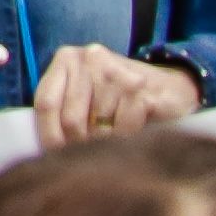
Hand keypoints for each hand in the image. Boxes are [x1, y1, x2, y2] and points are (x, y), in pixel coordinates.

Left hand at [31, 46, 203, 143]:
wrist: (173, 88)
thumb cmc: (120, 99)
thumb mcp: (86, 95)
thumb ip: (62, 110)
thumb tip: (42, 150)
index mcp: (68, 58)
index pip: (45, 102)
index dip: (48, 135)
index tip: (54, 157)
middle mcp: (90, 58)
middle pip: (70, 119)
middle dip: (79, 145)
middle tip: (92, 154)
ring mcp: (116, 72)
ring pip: (96, 129)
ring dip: (105, 144)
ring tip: (116, 139)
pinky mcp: (140, 89)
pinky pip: (122, 131)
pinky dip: (126, 141)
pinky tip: (134, 133)